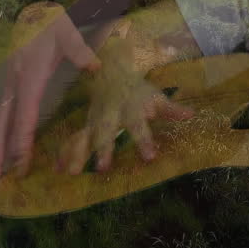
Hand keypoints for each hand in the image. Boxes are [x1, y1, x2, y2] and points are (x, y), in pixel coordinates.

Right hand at [0, 2, 100, 183]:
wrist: (32, 9)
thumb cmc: (50, 23)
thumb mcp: (67, 33)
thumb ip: (80, 51)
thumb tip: (95, 67)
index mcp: (29, 78)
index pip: (24, 116)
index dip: (21, 141)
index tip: (21, 164)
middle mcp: (15, 86)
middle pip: (1, 127)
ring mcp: (11, 87)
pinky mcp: (13, 86)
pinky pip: (4, 117)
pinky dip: (2, 137)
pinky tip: (6, 151)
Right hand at [56, 34, 193, 173]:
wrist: (113, 74)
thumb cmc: (139, 91)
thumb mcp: (156, 97)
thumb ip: (172, 109)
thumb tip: (191, 115)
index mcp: (131, 108)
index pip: (139, 125)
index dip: (144, 140)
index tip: (150, 157)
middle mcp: (111, 115)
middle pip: (106, 132)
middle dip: (103, 149)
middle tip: (102, 168)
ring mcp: (95, 120)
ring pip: (85, 136)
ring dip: (77, 153)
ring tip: (72, 173)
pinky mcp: (86, 125)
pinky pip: (73, 139)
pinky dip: (64, 153)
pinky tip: (57, 169)